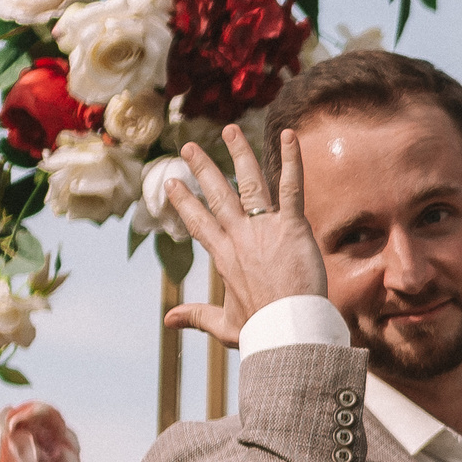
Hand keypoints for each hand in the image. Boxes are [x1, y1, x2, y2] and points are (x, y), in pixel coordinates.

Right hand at [161, 123, 330, 346]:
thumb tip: (168, 320)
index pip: (199, 222)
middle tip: (189, 146)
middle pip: (217, 195)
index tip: (172, 183)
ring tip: (231, 130)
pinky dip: (291, 159)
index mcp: (223, 256)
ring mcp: (265, 228)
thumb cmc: (263, 331)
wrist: (290, 330)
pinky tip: (288, 135)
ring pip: (249, 182)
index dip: (184, 201)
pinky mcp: (293, 226)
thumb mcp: (225, 326)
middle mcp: (239, 236)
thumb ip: (197, 317)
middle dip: (202, 168)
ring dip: (239, 153)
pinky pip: (291, 186)